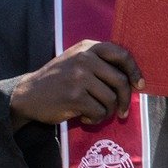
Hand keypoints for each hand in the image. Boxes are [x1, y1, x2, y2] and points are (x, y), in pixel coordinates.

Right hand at [10, 41, 141, 128]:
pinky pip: (99, 112)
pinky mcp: (74, 96)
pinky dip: (96, 119)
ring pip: (111, 99)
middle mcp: (85, 59)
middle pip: (121, 81)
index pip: (122, 55)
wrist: (28, 95)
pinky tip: (86, 118)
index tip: (139, 85)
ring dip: (108, 112)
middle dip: (125, 100)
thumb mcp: (77, 61)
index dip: (134, 71)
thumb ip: (100, 63)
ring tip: (96, 113)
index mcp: (88, 48)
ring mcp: (79, 77)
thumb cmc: (58, 80)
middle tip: (123, 112)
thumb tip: (133, 79)